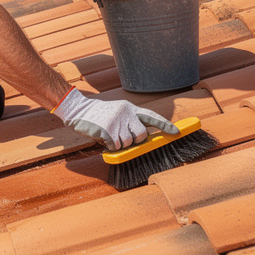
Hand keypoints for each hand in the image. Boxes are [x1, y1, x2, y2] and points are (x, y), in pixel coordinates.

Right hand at [54, 89, 177, 149]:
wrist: (78, 109)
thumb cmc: (99, 115)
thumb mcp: (117, 112)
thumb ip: (129, 122)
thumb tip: (143, 139)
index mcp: (130, 108)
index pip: (151, 116)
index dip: (165, 125)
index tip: (177, 132)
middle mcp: (126, 113)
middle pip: (141, 135)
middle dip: (134, 141)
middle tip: (122, 137)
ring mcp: (117, 121)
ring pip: (127, 143)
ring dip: (119, 144)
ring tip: (109, 134)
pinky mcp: (107, 130)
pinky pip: (115, 146)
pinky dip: (110, 146)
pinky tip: (102, 137)